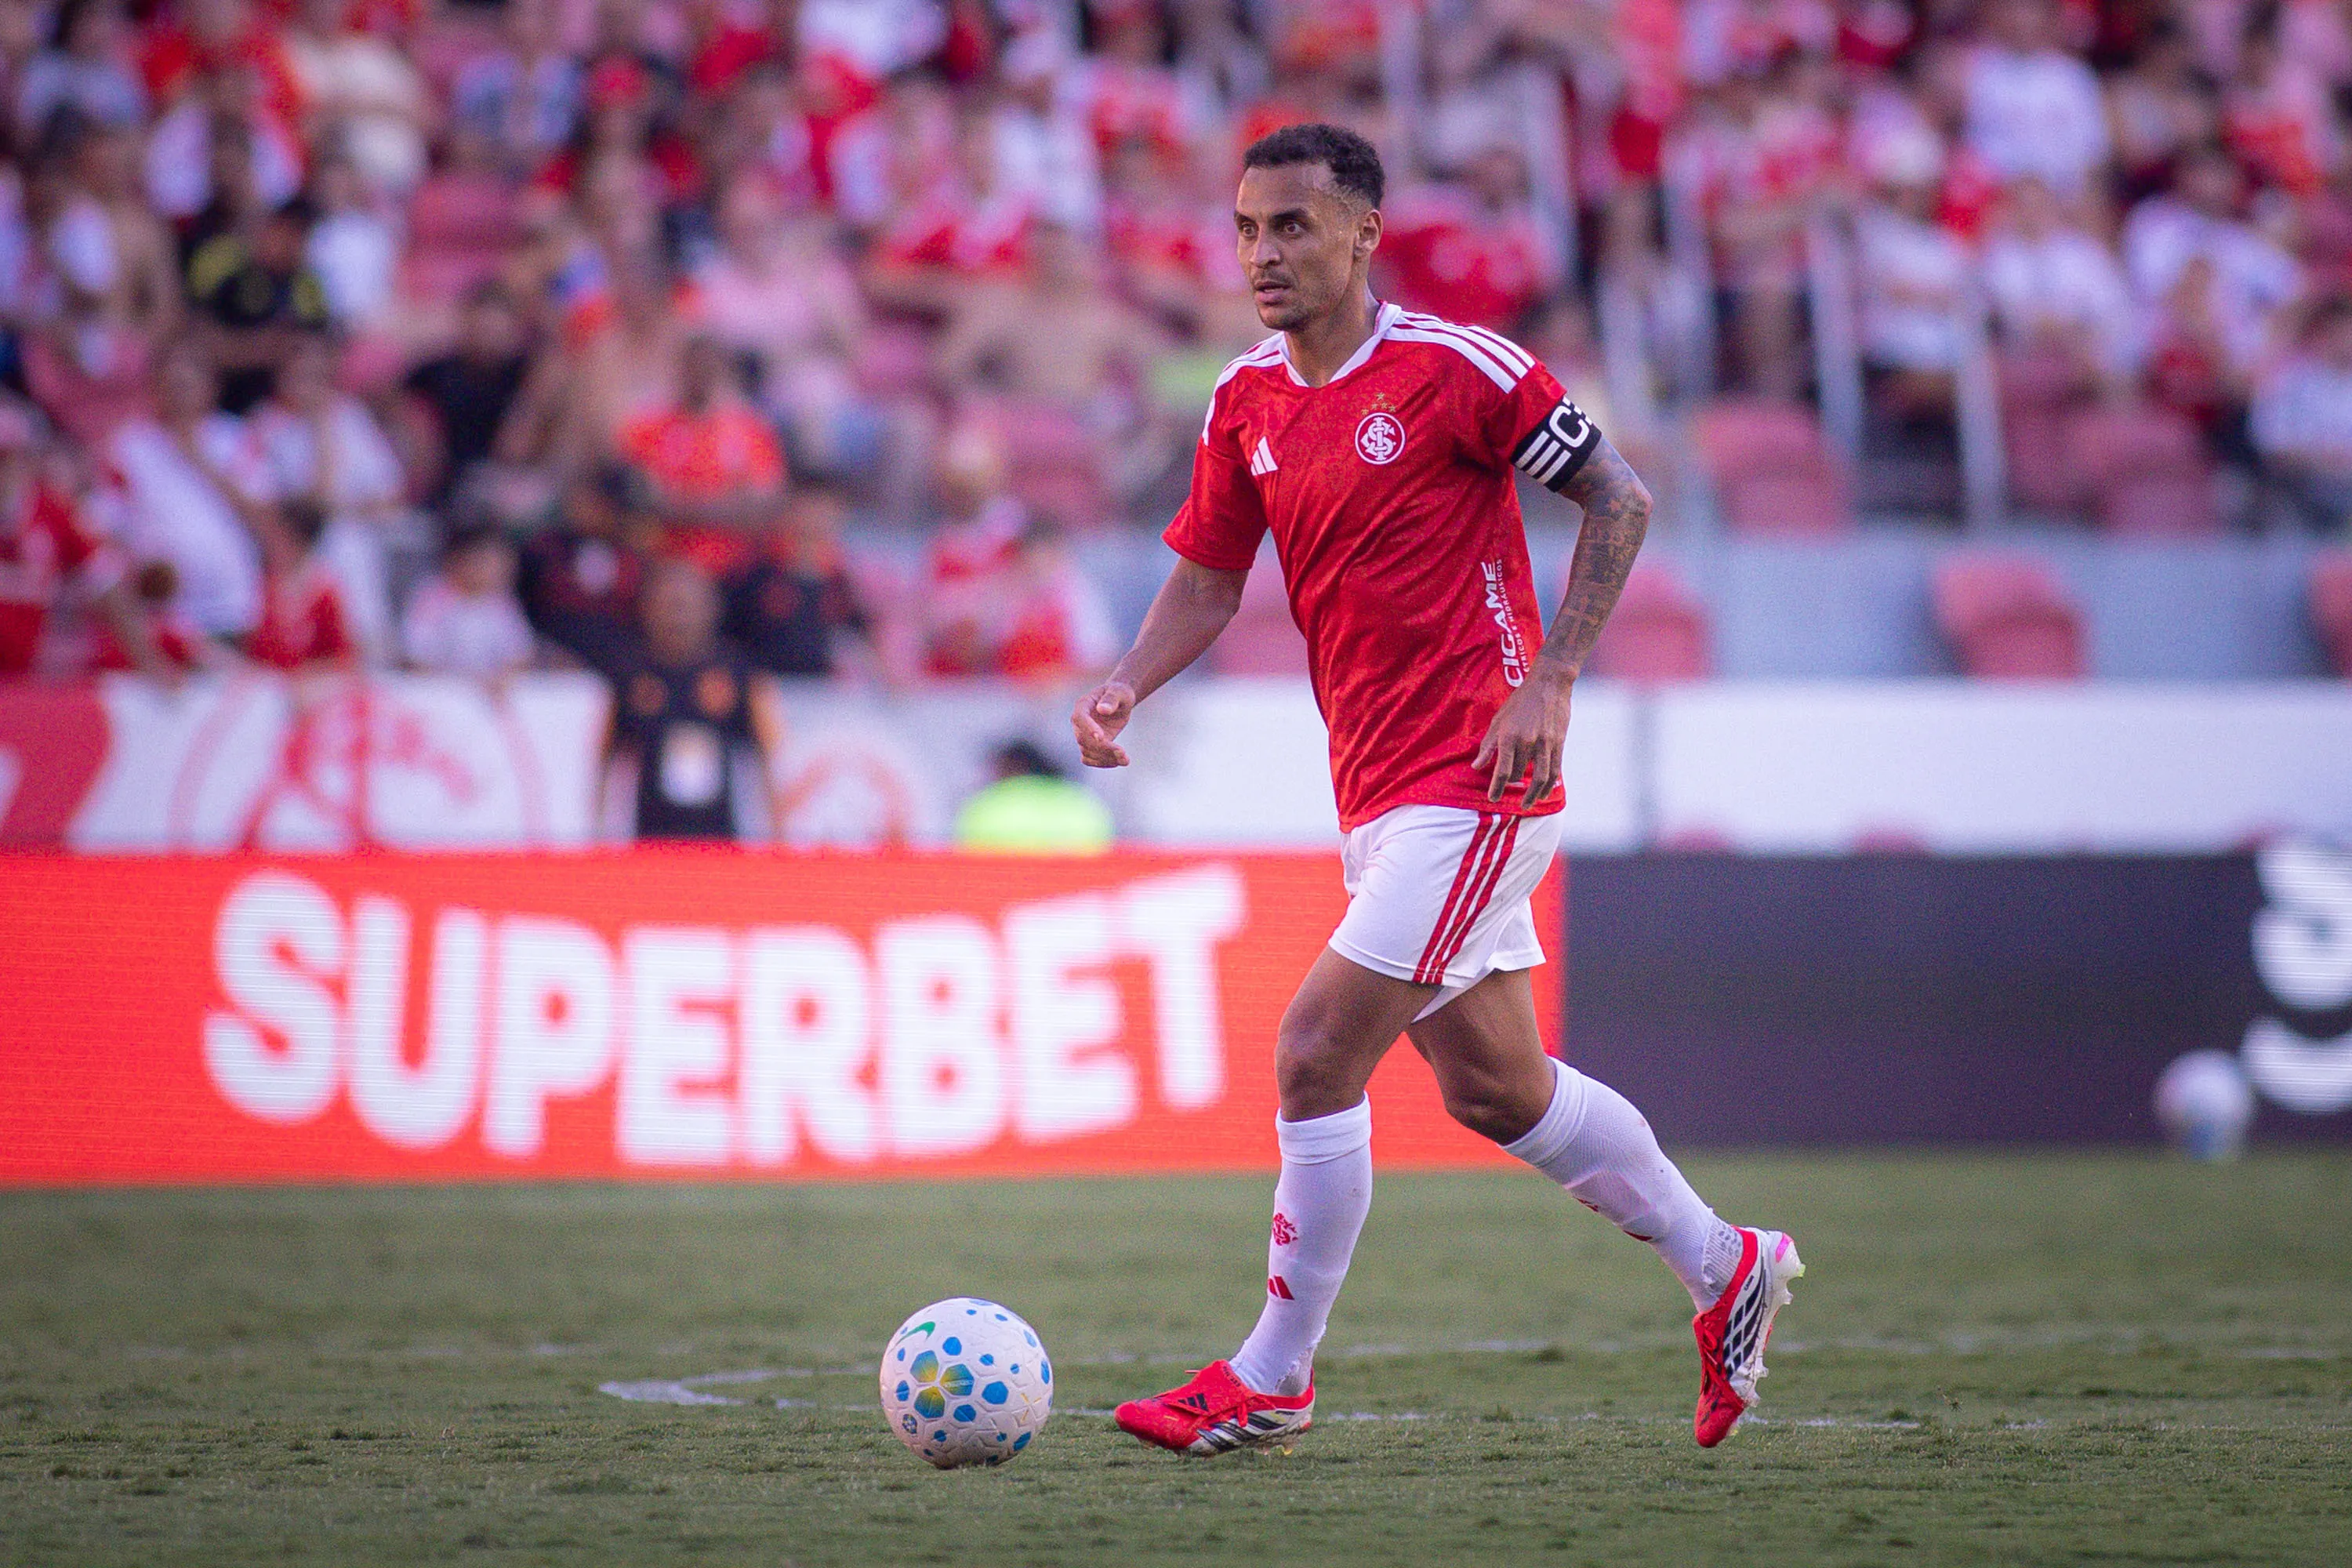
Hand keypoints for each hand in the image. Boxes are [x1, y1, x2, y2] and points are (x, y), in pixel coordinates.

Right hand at [1072, 679, 1137, 767]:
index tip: (1102, 737)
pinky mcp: (1091, 745)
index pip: (1079, 718)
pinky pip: (1090, 759)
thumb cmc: (1119, 693)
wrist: (1120, 702)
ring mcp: (1083, 735)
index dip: (1088, 728)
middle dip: (1103, 748)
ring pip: (1087, 752)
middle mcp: (1079, 722)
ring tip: (1125, 759)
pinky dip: (1103, 763)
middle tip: (1122, 752)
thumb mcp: (1119, 692)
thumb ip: (1111, 699)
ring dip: (1106, 758)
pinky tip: (1119, 761)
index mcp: (1083, 705)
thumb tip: (1102, 709)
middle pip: (1083, 739)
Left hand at [1474, 661, 1572, 806]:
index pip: (1501, 770)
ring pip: (1538, 778)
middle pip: (1518, 774)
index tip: (1492, 799)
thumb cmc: (1520, 701)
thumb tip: (1477, 766)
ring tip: (1527, 804)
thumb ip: (1488, 745)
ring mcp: (1545, 744)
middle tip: (1506, 790)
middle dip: (1511, 784)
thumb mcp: (1499, 720)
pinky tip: (1543, 792)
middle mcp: (1527, 742)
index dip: (1496, 787)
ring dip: (1532, 795)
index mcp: (1509, 736)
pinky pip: (1554, 771)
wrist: (1549, 685)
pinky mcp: (1558, 744)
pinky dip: (1548, 785)